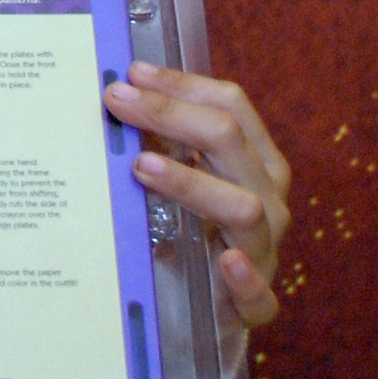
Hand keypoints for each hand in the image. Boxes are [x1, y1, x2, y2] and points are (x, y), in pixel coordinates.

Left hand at [105, 62, 290, 327]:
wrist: (206, 305)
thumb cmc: (189, 227)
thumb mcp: (175, 176)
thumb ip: (155, 139)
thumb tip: (109, 93)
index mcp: (254, 160)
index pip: (232, 106)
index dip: (183, 85)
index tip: (131, 73)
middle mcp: (268, 198)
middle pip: (231, 143)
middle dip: (173, 116)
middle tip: (119, 102)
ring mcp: (265, 250)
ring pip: (244, 207)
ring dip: (192, 183)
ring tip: (142, 165)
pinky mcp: (254, 304)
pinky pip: (260, 295)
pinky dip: (245, 277)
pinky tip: (225, 261)